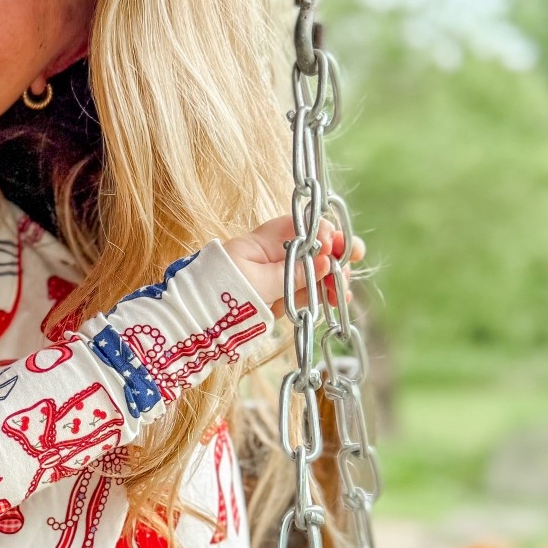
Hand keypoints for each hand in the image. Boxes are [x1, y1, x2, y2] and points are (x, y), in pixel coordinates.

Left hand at [225, 216, 362, 313]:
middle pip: (312, 248)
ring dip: (333, 279)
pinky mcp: (279, 297)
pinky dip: (322, 295)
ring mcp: (278, 276)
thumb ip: (292, 273)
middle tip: (354, 258)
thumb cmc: (218, 292)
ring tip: (345, 292)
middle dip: (335, 253)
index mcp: (264, 242)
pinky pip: (305, 292)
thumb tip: (326, 261)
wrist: (194, 320)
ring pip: (314, 272)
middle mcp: (274, 256)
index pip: (299, 226)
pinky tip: (338, 300)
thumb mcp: (256, 281)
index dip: (320, 232)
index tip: (331, 245)